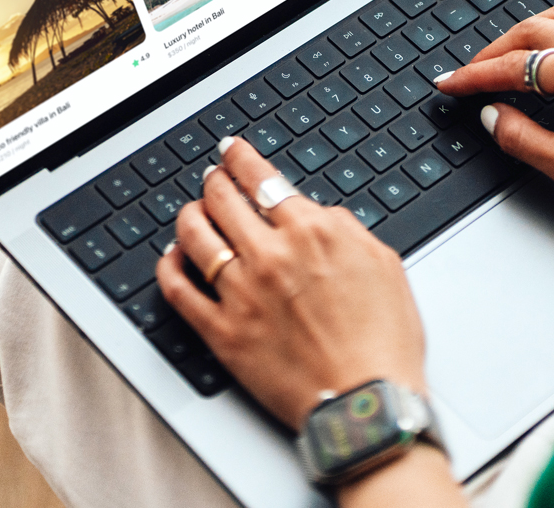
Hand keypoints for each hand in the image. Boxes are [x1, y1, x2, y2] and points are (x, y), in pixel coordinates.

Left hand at [156, 139, 427, 429]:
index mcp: (312, 233)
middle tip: (213, 178)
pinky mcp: (223, 333)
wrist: (367, 401)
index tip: (232, 151)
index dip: (241, 158)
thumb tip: (320, 215)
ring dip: (189, 215)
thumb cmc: (384, 342)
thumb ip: (347, 230)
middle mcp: (271, 255)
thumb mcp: (384, 265)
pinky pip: (178, 291)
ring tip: (191, 211)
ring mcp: (241, 294)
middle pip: (223, 200)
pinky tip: (171, 258)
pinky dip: (169, 267)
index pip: (263, 180)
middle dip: (214, 181)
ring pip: (195, 236)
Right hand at [435, 5, 553, 233]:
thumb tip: (494, 117)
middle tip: (468, 74)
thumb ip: (526, 141)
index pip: (516, 66)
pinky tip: (552, 53)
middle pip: (533, 30)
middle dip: (493, 50)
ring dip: (525, 34)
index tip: (449, 84)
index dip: (475, 77)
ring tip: (502, 59)